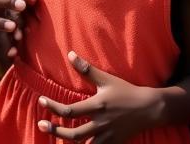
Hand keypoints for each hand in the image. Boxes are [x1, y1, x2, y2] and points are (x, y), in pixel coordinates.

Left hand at [36, 51, 162, 141]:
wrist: (149, 108)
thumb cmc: (126, 91)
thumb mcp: (106, 79)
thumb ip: (86, 69)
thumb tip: (69, 54)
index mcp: (97, 107)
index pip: (70, 111)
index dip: (53, 107)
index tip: (41, 100)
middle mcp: (101, 124)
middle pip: (74, 135)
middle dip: (56, 131)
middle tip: (41, 125)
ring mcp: (108, 136)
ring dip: (69, 143)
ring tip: (55, 138)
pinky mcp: (114, 143)